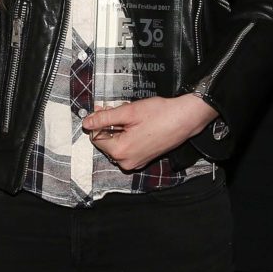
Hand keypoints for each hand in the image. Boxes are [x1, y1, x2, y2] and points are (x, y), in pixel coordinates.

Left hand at [80, 94, 216, 170]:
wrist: (185, 119)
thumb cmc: (159, 113)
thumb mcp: (128, 111)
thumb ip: (104, 118)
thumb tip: (87, 122)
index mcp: (120, 151)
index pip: (96, 137)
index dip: (100, 120)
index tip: (108, 108)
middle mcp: (125, 162)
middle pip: (106, 141)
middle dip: (111, 125)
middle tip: (124, 110)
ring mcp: (135, 163)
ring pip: (117, 144)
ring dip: (120, 129)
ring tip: (134, 118)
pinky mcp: (143, 160)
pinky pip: (128, 148)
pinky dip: (129, 136)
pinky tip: (140, 126)